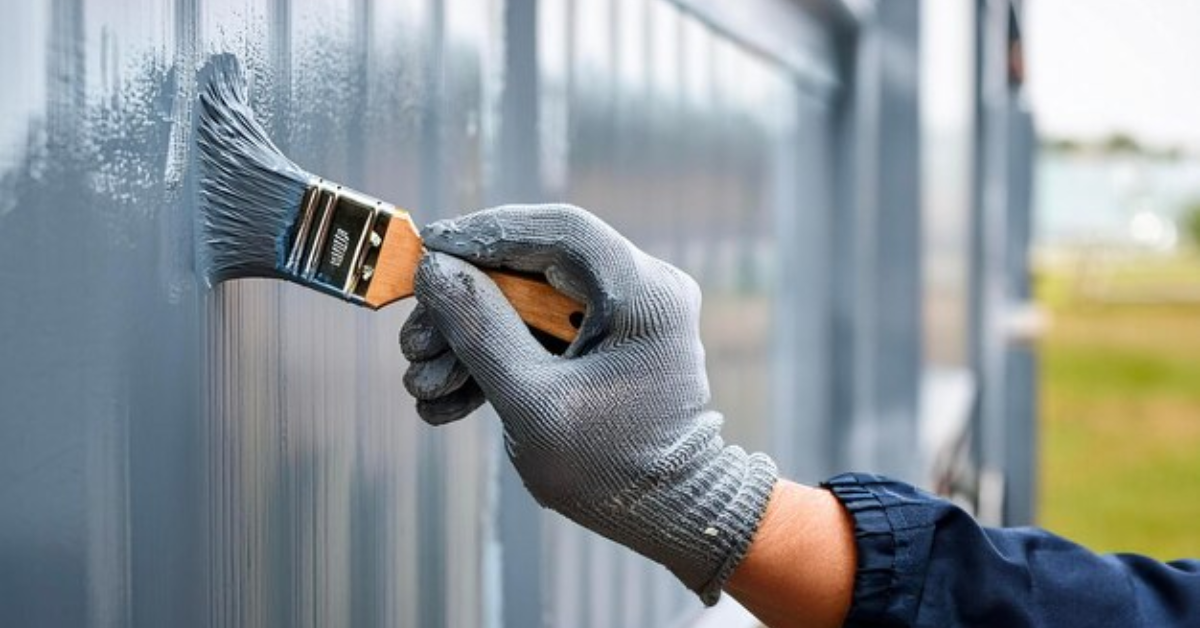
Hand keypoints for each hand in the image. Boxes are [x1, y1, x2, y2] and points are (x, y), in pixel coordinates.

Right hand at [400, 205, 776, 602]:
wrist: (666, 516)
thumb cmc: (612, 469)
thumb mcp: (534, 403)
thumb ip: (482, 332)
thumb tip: (435, 271)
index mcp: (644, 295)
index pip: (561, 232)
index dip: (487, 233)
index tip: (427, 249)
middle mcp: (639, 292)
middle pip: (533, 268)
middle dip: (463, 306)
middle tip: (413, 343)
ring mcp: (622, 318)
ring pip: (527, 303)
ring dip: (468, 340)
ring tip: (422, 385)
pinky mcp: (602, 345)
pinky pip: (539, 333)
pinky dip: (494, 360)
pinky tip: (446, 400)